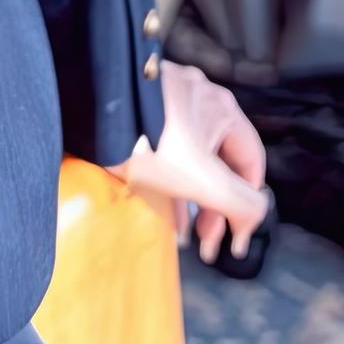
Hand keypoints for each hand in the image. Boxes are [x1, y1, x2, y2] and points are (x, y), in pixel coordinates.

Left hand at [107, 60, 271, 263]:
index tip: (237, 235)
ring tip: (184, 236)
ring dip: (191, 200)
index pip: (251, 162)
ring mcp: (166, 102)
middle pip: (219, 163)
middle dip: (215, 208)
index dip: (248, 202)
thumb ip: (242, 204)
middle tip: (208, 243)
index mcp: (222, 108)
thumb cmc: (150, 140)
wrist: (90, 111)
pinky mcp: (139, 111)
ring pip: (190, 160)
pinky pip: (164, 151)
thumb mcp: (204, 180)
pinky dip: (168, 182)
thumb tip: (252, 221)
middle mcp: (198, 99)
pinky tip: (164, 212)